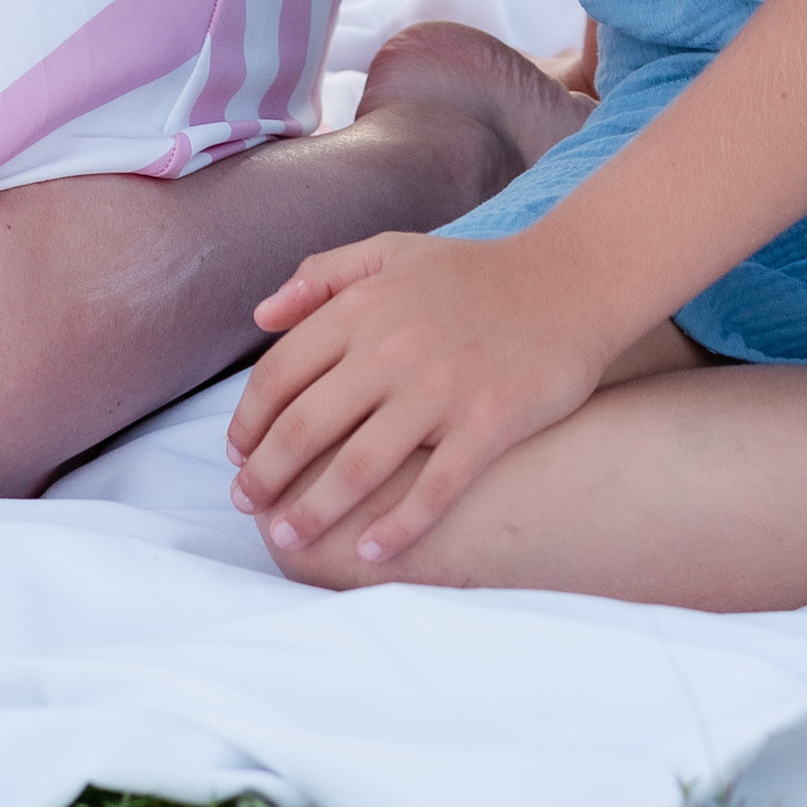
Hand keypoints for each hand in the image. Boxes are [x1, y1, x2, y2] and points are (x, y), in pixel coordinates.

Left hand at [225, 227, 614, 568]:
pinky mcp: (488, 422)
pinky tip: (371, 555)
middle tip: (248, 508)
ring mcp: (441, 389)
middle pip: (306, 427)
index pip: (279, 375)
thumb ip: (321, 274)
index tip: (237, 455)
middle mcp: (391, 348)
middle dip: (266, 476)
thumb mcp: (391, 251)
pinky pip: (434, 489)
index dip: (248, 422)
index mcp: (362, 307)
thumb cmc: (474, 272)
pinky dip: (397, 528)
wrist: (570, 281)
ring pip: (358, 466)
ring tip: (288, 538)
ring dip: (315, 510)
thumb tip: (261, 315)